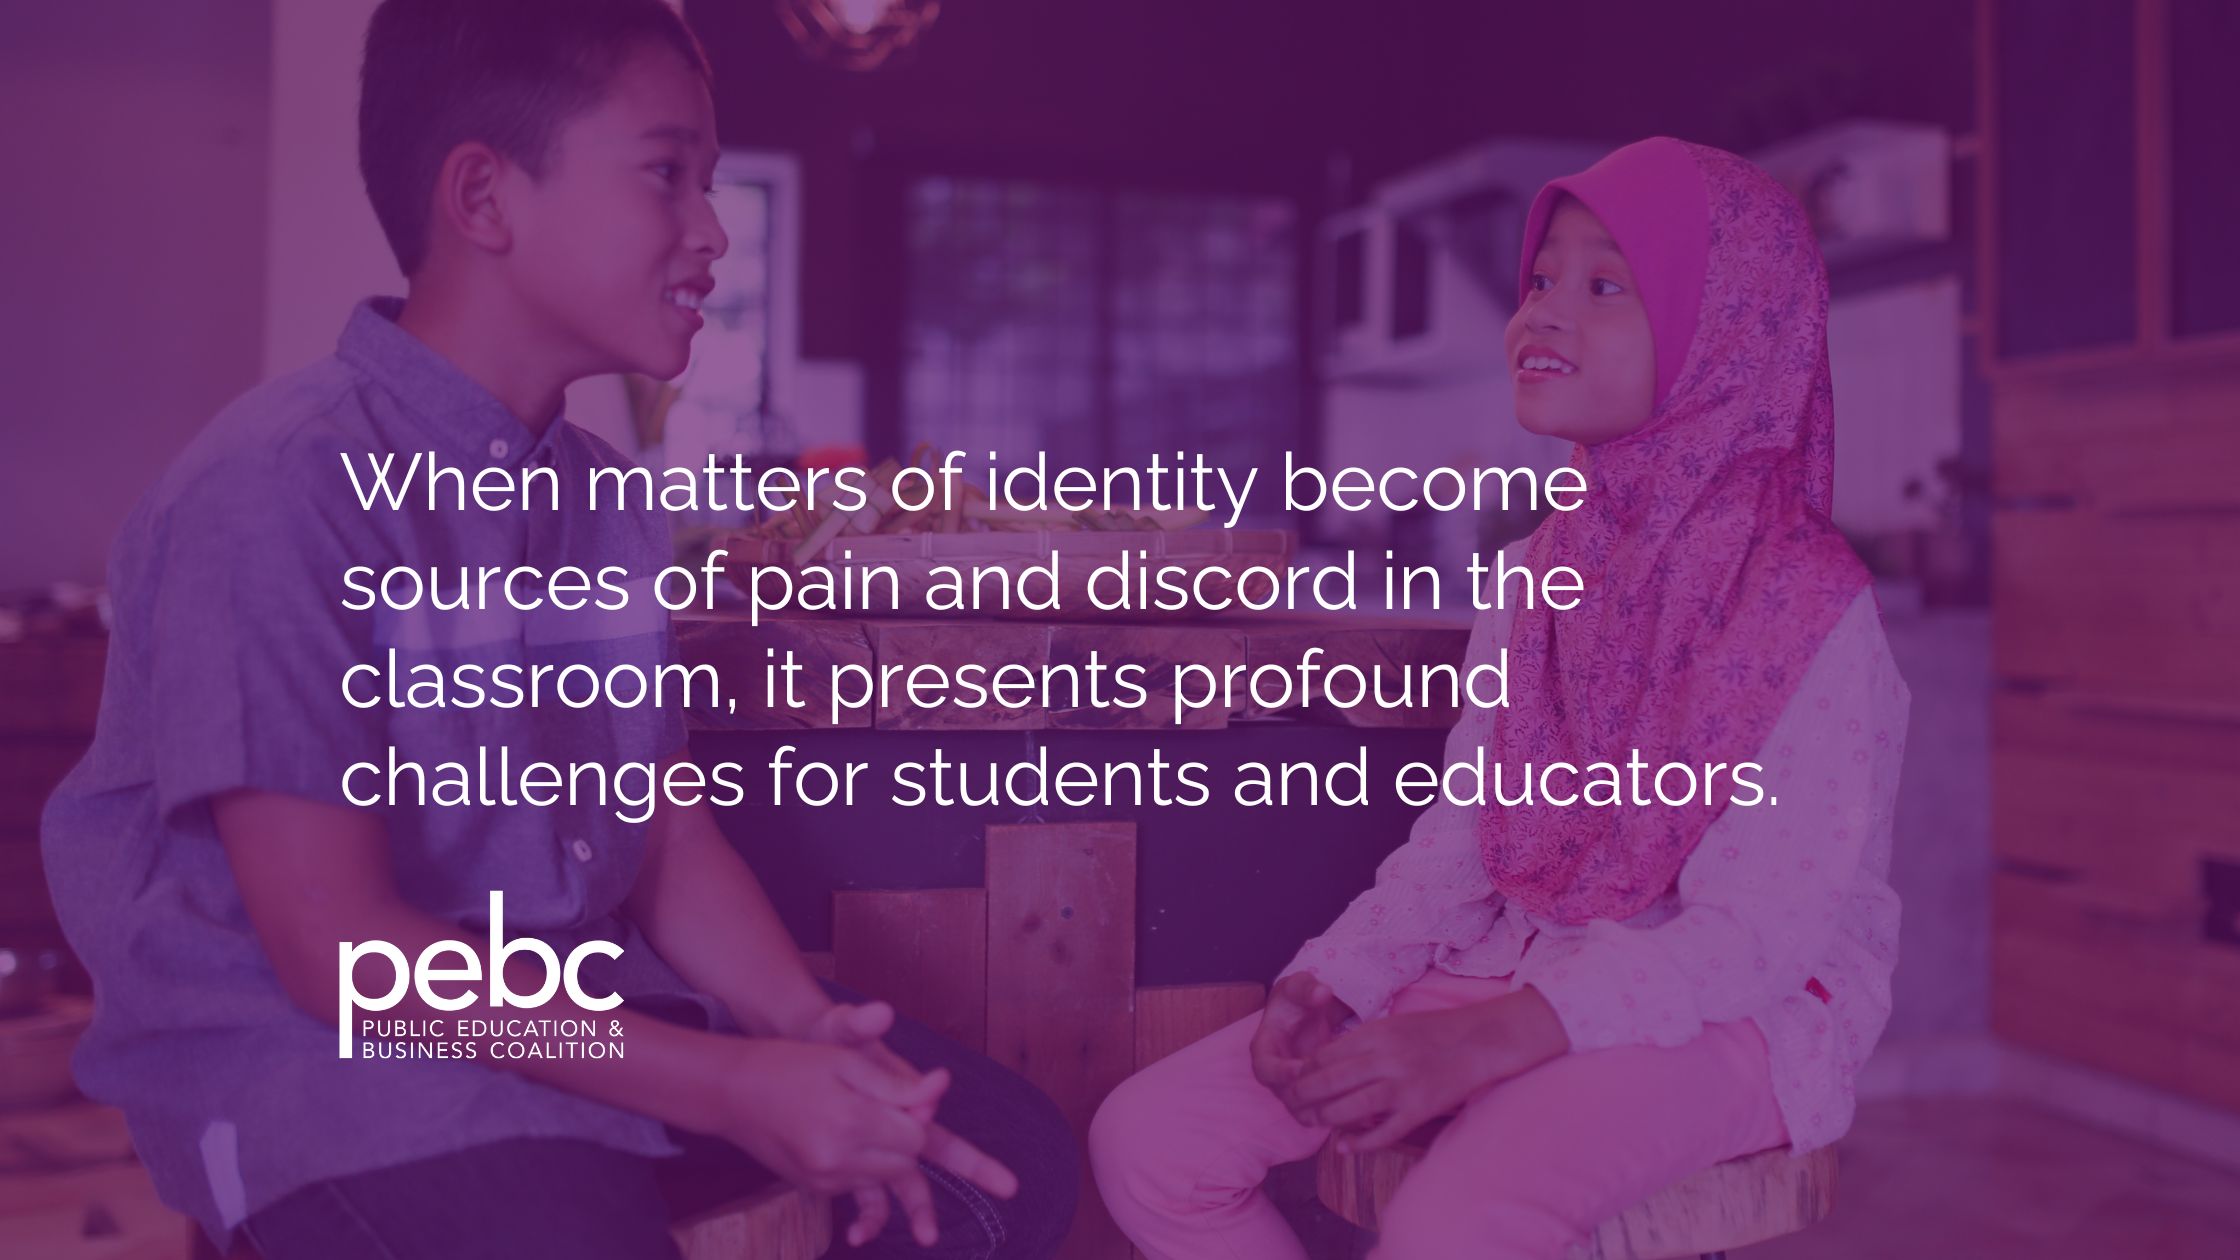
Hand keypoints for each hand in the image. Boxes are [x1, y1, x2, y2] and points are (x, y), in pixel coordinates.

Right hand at [716, 1037, 941, 1201]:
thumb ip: (896, 1083)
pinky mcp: (815, 1189)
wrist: (733, 1093)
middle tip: (884, 1107)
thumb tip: (941, 1088)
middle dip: (906, 1138)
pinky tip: (847, 1138)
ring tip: (861, 1118)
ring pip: (885, 1178)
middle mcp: (838, 1160)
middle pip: (906, 1163)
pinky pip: (860, 1185)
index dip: (918, 1116)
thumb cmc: (792, 1065)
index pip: (917, 1137)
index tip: (904, 1096)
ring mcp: (824, 1180)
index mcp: (850, 1122)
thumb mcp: (846, 1061)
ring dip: (888, 1153)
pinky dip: (865, 1165)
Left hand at [793, 999, 1021, 1246]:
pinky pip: (870, 1192)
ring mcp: (879, 1142)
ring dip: (919, 1208)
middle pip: (940, 1149)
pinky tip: (857, 1236)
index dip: (926, 1113)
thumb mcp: (840, 1027)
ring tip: (927, 1237)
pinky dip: (868, 1214)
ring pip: (906, 1179)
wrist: (801, 1051)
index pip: (927, 1107)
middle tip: (1010, 1187)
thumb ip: (859, 1023)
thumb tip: (881, 1012)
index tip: (922, 1113)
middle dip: (974, 1168)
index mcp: (902, 1089)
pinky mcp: (855, 1159)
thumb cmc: (828, 1036)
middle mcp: (899, 1118)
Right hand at [1250, 973, 1355, 1122]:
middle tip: (1336, 1091)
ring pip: (1304, 1113)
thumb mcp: (1299, 986)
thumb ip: (1308, 988)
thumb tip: (1322, 993)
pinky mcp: (1312, 1097)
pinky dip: (1339, 1115)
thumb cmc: (1298, 998)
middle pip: (1285, 1097)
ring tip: (1353, 1102)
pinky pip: (1321, 1115)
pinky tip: (1362, 1110)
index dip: (1280, 1073)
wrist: (1306, 1011)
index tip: (1302, 1068)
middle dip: (1309, 1098)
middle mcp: (1276, 1074)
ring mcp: (1294, 1088)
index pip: (1264, 1069)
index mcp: (1264, 1048)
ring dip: (1326, 1111)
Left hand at [1288, 986, 1570, 1152]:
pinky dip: (1359, 1144)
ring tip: (1313, 1124)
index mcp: (1374, 1035)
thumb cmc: (1432, 1031)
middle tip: (1291, 1107)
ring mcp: (1402, 1087)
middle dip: (1300, 1098)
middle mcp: (1384, 1060)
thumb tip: (1322, 1063)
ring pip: (1347, 1109)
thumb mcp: (1390, 1025)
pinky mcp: (1419, 1110)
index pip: (1321, 1057)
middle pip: (1326, 1083)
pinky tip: (1344, 1147)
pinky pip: (1382, 1134)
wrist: (1480, 1041)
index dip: (1301, 1073)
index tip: (1293, 1083)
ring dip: (1324, 1120)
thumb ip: (1358, 1042)